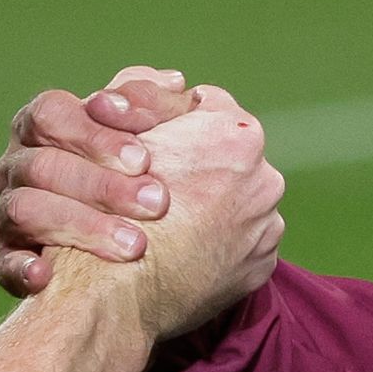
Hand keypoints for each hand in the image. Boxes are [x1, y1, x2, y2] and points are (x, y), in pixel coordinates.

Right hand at [0, 66, 202, 295]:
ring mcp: (8, 212)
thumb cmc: (141, 173)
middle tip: (157, 203)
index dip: (94, 134)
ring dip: (81, 226)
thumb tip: (174, 83)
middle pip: (42, 164)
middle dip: (101, 185)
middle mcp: (18, 164)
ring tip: (136, 245)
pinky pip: (2, 263)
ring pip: (25, 209)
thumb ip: (158, 105)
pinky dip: (20, 267)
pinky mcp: (8, 259)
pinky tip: (46, 275)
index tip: (144, 158)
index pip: (52, 115)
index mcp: (45, 125)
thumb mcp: (155, 134)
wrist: (135, 240)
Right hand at [93, 84, 285, 338]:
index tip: (152, 146)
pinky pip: (243, 244)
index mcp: (237, 133)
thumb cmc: (106, 203)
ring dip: (213, 207)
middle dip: (201, 166)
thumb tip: (179, 83)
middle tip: (160, 187)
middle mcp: (264, 177)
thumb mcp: (114, 127)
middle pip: (229, 158)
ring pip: (239, 202)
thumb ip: (147, 91)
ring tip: (171, 224)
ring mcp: (266, 226)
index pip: (208, 107)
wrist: (114, 288)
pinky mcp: (261, 267)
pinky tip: (185, 252)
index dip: (173, 124)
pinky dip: (219, 246)